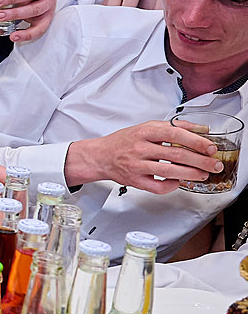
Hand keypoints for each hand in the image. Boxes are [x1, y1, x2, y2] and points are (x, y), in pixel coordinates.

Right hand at [64, 119, 220, 192]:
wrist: (100, 156)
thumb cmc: (124, 142)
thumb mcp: (147, 127)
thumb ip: (173, 127)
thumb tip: (201, 129)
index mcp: (145, 132)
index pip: (175, 134)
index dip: (196, 141)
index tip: (210, 147)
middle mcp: (140, 148)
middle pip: (176, 154)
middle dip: (200, 161)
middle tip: (214, 164)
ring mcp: (136, 165)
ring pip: (169, 171)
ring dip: (191, 174)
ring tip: (203, 174)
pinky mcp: (134, 180)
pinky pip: (157, 187)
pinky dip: (171, 186)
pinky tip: (178, 182)